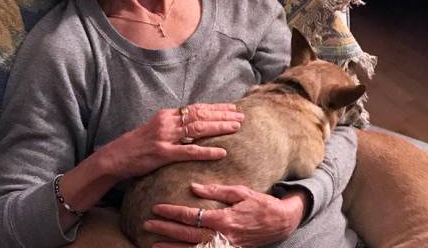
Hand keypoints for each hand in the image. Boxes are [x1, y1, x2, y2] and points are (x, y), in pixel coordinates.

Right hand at [99, 103, 243, 180]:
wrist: (114, 157)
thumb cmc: (137, 145)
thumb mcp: (155, 128)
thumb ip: (173, 124)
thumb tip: (193, 122)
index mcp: (167, 115)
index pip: (196, 108)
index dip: (216, 107)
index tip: (232, 108)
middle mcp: (167, 122)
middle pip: (201, 115)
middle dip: (222, 115)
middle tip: (241, 116)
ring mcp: (165, 137)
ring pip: (198, 129)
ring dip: (219, 128)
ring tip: (236, 128)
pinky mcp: (163, 154)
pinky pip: (189, 152)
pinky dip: (207, 151)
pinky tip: (221, 152)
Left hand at [144, 183, 306, 247]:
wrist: (280, 223)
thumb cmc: (261, 204)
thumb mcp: (241, 192)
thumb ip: (216, 190)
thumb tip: (193, 187)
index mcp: (223, 219)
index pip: (190, 217)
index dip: (172, 212)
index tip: (157, 208)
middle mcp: (221, 236)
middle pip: (186, 235)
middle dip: (165, 229)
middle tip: (147, 224)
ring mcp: (224, 247)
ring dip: (171, 247)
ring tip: (153, 244)